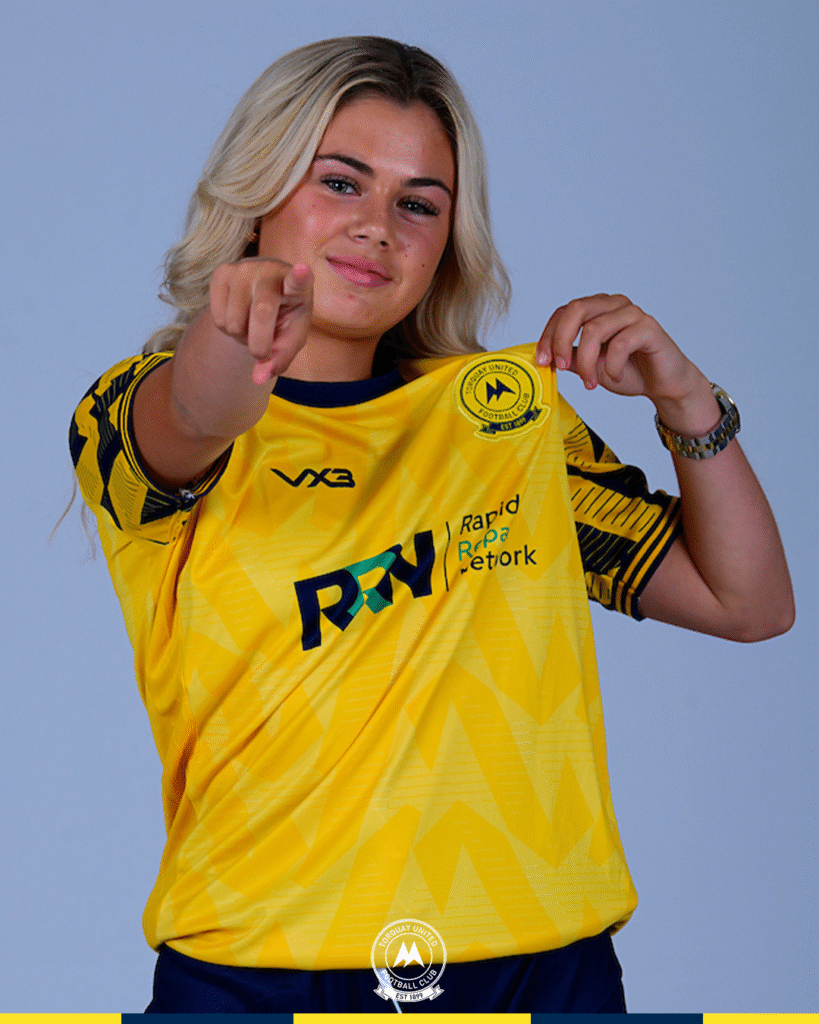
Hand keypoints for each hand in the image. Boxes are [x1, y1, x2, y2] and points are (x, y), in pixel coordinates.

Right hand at [209, 257, 312, 383]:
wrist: (259, 292)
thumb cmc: (282, 318)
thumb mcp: (289, 340)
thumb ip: (280, 360)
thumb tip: (258, 378)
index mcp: (298, 286)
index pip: (299, 281)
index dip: (300, 277)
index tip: (302, 271)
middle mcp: (271, 271)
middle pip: (261, 313)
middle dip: (259, 343)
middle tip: (262, 350)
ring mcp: (244, 269)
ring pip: (234, 321)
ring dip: (241, 336)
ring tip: (250, 325)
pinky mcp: (221, 272)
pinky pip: (217, 318)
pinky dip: (226, 329)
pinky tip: (237, 316)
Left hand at [536, 293, 720, 434]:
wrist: (664, 384)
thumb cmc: (630, 371)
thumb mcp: (590, 367)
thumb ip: (570, 358)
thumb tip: (543, 358)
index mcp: (597, 309)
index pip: (564, 312)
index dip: (548, 336)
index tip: (542, 361)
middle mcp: (613, 305)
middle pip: (576, 309)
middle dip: (561, 341)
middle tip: (560, 367)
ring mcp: (632, 313)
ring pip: (595, 329)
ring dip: (587, 362)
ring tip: (591, 382)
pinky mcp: (648, 327)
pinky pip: (620, 343)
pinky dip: (612, 366)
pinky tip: (615, 376)